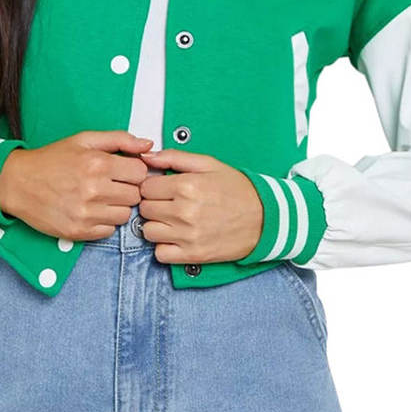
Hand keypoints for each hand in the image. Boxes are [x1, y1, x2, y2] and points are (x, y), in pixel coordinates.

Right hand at [0, 130, 152, 240]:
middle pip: (135, 196)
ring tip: (99, 198)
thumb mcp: (84, 140)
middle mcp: (94, 189)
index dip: (133, 172)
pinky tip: (90, 210)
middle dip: (126, 189)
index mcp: (98, 163)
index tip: (122, 172)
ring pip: (124, 215)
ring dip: (116, 207)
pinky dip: (103, 222)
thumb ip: (119, 140)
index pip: (140, 173)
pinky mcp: (78, 231)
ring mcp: (86, 213)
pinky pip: (108, 231)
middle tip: (109, 185)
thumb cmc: (51, 160)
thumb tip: (148, 145)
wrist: (17, 182)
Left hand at [137, 149, 262, 263]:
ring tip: (172, 220)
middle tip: (169, 203)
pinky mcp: (193, 255)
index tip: (163, 189)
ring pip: (148, 231)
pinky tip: (176, 237)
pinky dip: (164, 247)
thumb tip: (146, 156)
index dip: (153, 186)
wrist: (266, 219)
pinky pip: (160, 254)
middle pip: (145, 209)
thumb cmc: (239, 190)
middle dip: (154, 204)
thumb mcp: (209, 164)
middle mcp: (184, 212)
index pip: (145, 187)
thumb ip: (175, 157)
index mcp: (186, 186)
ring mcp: (187, 235)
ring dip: (157, 225)